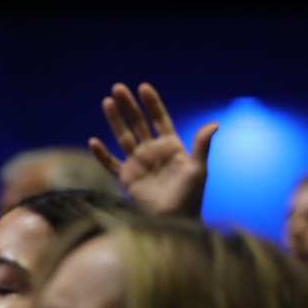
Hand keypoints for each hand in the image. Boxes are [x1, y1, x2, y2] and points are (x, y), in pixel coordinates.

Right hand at [88, 82, 216, 218]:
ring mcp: (138, 163)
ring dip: (115, 121)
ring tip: (106, 103)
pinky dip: (101, 154)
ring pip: (123, 137)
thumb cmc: (190, 196)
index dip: (152, 104)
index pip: (159, 119)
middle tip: (118, 88)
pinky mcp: (127, 178)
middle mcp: (152, 151)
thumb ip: (202, 146)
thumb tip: (214, 124)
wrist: (175, 219)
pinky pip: (111, 164)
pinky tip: (93, 141)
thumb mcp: (198, 170)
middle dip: (129, 106)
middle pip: (138, 123)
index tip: (143, 88)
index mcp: (171, 146)